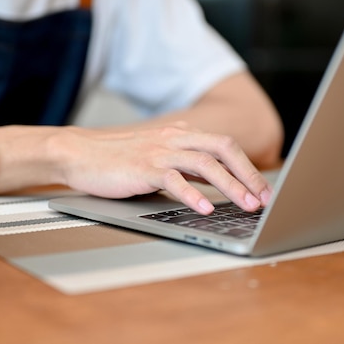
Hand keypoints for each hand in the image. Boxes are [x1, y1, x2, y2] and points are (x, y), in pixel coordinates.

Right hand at [55, 122, 273, 214]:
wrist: (79, 153)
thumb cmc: (119, 160)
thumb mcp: (159, 158)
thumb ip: (187, 166)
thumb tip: (218, 183)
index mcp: (181, 135)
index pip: (224, 146)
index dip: (248, 167)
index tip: (264, 189)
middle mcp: (174, 138)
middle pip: (222, 148)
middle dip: (248, 174)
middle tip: (264, 198)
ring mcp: (159, 151)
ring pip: (204, 164)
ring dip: (230, 185)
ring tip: (246, 205)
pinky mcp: (142, 167)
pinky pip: (173, 179)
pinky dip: (192, 194)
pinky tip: (205, 209)